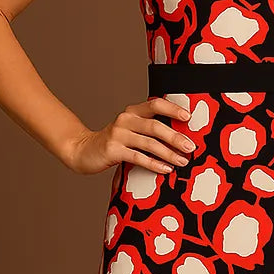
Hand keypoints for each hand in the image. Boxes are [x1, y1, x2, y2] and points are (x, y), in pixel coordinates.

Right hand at [64, 96, 194, 175]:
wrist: (83, 150)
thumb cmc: (114, 143)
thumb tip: (181, 138)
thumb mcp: (131, 131)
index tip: (189, 117)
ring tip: (183, 161)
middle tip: (191, 147)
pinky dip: (154, 164)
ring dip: (169, 153)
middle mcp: (125, 120)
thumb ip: (149, 130)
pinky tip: (166, 170)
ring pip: (149, 143)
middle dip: (176, 137)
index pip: (155, 104)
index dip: (173, 109)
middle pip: (155, 126)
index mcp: (132, 111)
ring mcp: (118, 134)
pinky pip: (138, 158)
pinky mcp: (113, 150)